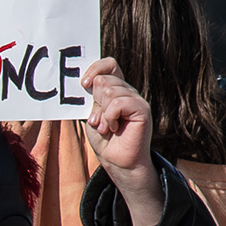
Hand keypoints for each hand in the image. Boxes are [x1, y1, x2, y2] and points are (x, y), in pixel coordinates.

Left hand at [86, 56, 168, 225]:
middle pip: (104, 80)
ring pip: (109, 91)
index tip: (83, 84)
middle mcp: (127, 91)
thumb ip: (91, 98)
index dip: (95, 69)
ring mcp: (136, 99)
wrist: (117, 161)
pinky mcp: (142, 109)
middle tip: (98, 120)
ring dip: (102, 113)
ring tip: (106, 127)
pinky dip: (110, 117)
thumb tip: (89, 82)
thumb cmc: (104, 138)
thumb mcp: (92, 114)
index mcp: (115, 89)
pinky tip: (114, 127)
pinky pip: (119, 102)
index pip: (109, 64)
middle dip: (95, 101)